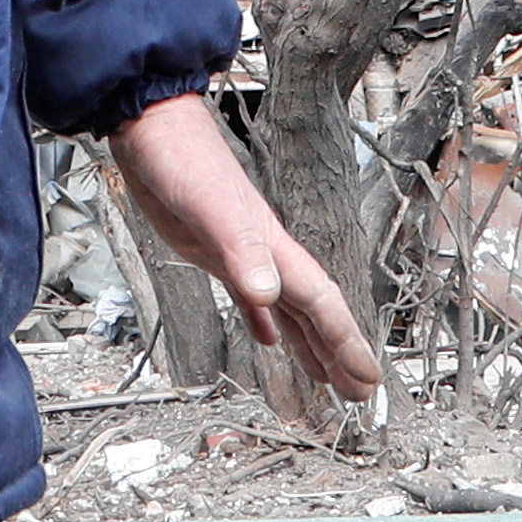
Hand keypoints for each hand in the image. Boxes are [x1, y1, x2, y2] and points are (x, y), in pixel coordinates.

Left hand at [109, 92, 380, 403]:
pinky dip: (265, 323)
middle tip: (360, 394)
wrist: (151, 127)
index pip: (321, 304)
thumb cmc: (181, 159)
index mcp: (273, 248)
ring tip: (326, 380)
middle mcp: (266, 254)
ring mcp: (242, 254)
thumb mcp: (211, 207)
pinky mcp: (214, 253)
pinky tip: (270, 340)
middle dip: (339, 354)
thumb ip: (242, 249)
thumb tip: (269, 296)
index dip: (346, 342)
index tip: (370, 377)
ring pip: (288, 310)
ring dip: (309, 346)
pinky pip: (251, 297)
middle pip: (314, 314)